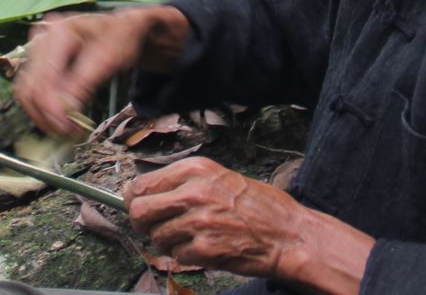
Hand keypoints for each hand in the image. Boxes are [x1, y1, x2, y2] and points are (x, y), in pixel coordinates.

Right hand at [15, 6, 188, 137]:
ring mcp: (37, 50)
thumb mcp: (107, 60)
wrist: (119, 30)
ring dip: (42, 115)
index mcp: (60, 32)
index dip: (51, 107)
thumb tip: (64, 113)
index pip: (45, 77)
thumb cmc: (117, 40)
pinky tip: (59, 120)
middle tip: (67, 134)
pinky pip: (31, 91)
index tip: (67, 130)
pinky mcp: (37, 63)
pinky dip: (42, 108)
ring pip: (26, 91)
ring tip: (65, 131)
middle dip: (46, 114)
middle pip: (31, 86)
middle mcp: (42, 38)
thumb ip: (84, 84)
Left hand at [126, 157, 373, 294]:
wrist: (289, 234)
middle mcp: (193, 192)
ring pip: (157, 237)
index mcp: (195, 169)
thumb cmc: (258, 206)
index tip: (139, 206)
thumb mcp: (220, 178)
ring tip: (193, 237)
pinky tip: (206, 248)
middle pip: (140, 211)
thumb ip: (184, 184)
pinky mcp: (205, 248)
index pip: (142, 184)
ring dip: (169, 242)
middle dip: (143, 223)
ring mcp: (198, 221)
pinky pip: (177, 256)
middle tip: (155, 228)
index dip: (136, 200)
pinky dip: (187, 256)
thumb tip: (146, 193)